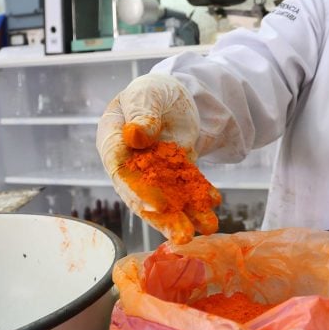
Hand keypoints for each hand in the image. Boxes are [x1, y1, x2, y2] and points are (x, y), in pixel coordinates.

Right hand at [97, 73, 217, 242]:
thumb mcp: (144, 95)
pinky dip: (201, 197)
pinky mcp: (177, 172)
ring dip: (186, 215)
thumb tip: (135, 135)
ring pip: (169, 198)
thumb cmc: (149, 93)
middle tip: (183, 236)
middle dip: (165, 217)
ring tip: (207, 227)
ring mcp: (155, 173)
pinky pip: (188, 187)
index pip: (122, 171)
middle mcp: (132, 165)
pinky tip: (215, 203)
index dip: (138, 191)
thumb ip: (141, 115)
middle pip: (145, 196)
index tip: (158, 206)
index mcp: (114, 144)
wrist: (170, 95)